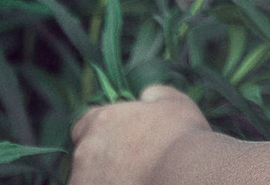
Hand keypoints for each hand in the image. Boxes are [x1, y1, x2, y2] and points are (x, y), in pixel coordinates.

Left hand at [69, 85, 209, 184]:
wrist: (186, 177)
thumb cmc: (181, 139)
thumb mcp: (174, 103)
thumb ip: (154, 94)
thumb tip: (146, 95)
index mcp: (101, 120)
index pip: (84, 126)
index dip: (102, 134)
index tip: (119, 143)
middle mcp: (86, 150)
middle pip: (86, 156)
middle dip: (102, 160)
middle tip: (131, 166)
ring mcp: (84, 179)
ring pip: (88, 178)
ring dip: (105, 178)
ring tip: (136, 180)